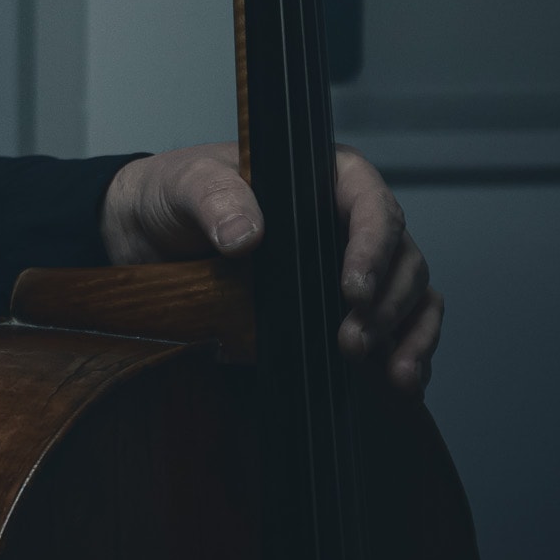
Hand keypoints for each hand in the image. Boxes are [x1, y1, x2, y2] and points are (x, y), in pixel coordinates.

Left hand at [100, 142, 440, 394]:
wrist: (147, 236)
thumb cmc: (173, 196)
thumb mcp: (183, 184)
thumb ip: (213, 198)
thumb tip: (247, 235)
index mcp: (322, 178)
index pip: (370, 203)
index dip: (374, 246)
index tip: (353, 289)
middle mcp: (347, 221)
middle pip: (401, 257)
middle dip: (387, 302)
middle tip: (351, 340)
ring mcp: (352, 266)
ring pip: (412, 294)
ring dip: (406, 333)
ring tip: (388, 371)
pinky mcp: (345, 308)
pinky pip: (400, 326)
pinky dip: (409, 352)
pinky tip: (402, 381)